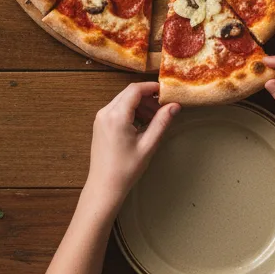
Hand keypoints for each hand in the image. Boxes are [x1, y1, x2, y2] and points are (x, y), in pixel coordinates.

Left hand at [84, 81, 178, 215]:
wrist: (104, 186)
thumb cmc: (126, 169)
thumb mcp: (148, 145)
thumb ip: (161, 123)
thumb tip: (175, 106)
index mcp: (116, 115)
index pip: (135, 90)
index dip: (151, 87)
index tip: (166, 92)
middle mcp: (105, 112)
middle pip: (128, 93)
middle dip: (147, 98)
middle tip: (163, 109)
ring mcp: (100, 118)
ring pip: (123, 100)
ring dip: (139, 105)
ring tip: (155, 120)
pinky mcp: (100, 124)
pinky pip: (117, 109)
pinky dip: (131, 112)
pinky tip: (142, 125)